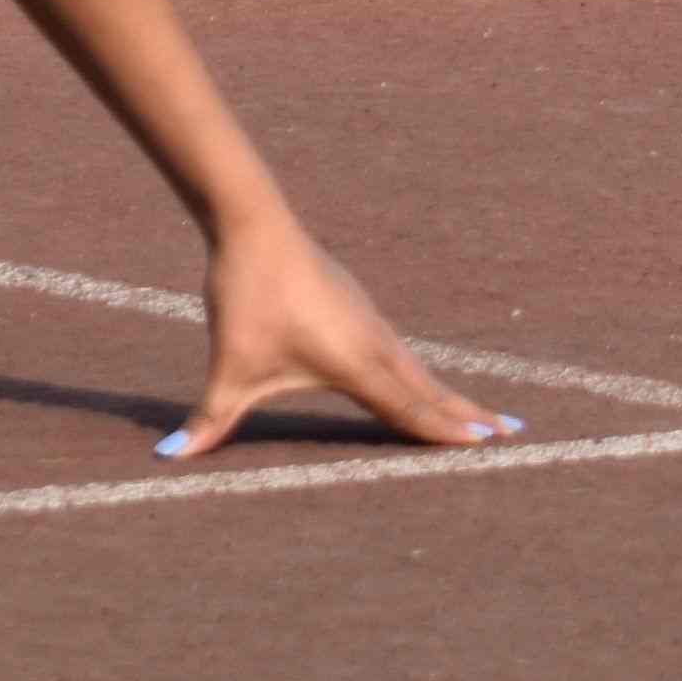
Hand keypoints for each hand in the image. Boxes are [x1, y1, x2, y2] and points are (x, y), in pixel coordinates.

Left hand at [165, 214, 516, 459]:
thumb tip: (169, 456)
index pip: (410, 408)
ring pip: (417, 367)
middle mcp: (375, 343)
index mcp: (357, 364)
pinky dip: (422, 371)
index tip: (488, 449)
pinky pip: (400, 349)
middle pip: (429, 389)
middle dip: (468, 417)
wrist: (254, 224)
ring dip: (449, 393)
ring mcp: (370, 320)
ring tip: (481, 415)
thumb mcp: (227, 370)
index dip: (446, 432)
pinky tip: (419, 377)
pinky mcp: (357, 304)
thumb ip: (207, 420)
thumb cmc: (246, 299)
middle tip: (512, 436)